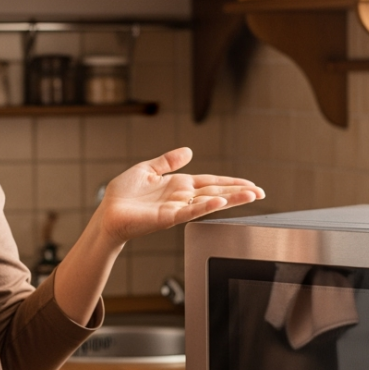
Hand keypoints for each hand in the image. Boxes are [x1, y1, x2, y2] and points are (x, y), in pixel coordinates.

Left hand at [95, 147, 264, 243]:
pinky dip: (205, 206)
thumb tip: (189, 151)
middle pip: (216, 192)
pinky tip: (220, 202)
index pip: (211, 182)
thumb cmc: (123, 196)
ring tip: (251, 196)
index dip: (231, 182)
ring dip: (231, 199)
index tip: (250, 184)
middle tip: (261, 192)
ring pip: (209, 202)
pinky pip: (190, 211)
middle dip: (239, 192)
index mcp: (178, 185)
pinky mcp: (167, 218)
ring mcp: (176, 208)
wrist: (107, 214)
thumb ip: (169, 161)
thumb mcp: (148, 169)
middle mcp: (181, 198)